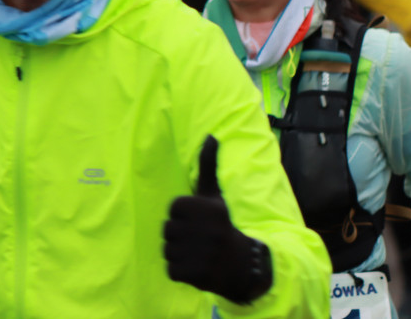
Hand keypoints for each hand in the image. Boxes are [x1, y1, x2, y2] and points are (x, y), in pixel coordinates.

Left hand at [163, 135, 272, 304]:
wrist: (242, 265)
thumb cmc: (222, 224)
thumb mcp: (215, 195)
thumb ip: (208, 165)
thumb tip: (211, 135)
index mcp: (207, 208)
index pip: (173, 209)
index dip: (182, 216)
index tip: (198, 221)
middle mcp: (206, 230)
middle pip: (167, 230)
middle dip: (179, 236)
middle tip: (198, 239)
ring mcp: (202, 254)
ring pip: (167, 250)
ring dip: (178, 254)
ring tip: (197, 253)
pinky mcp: (197, 275)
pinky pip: (171, 270)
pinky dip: (180, 271)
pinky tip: (196, 267)